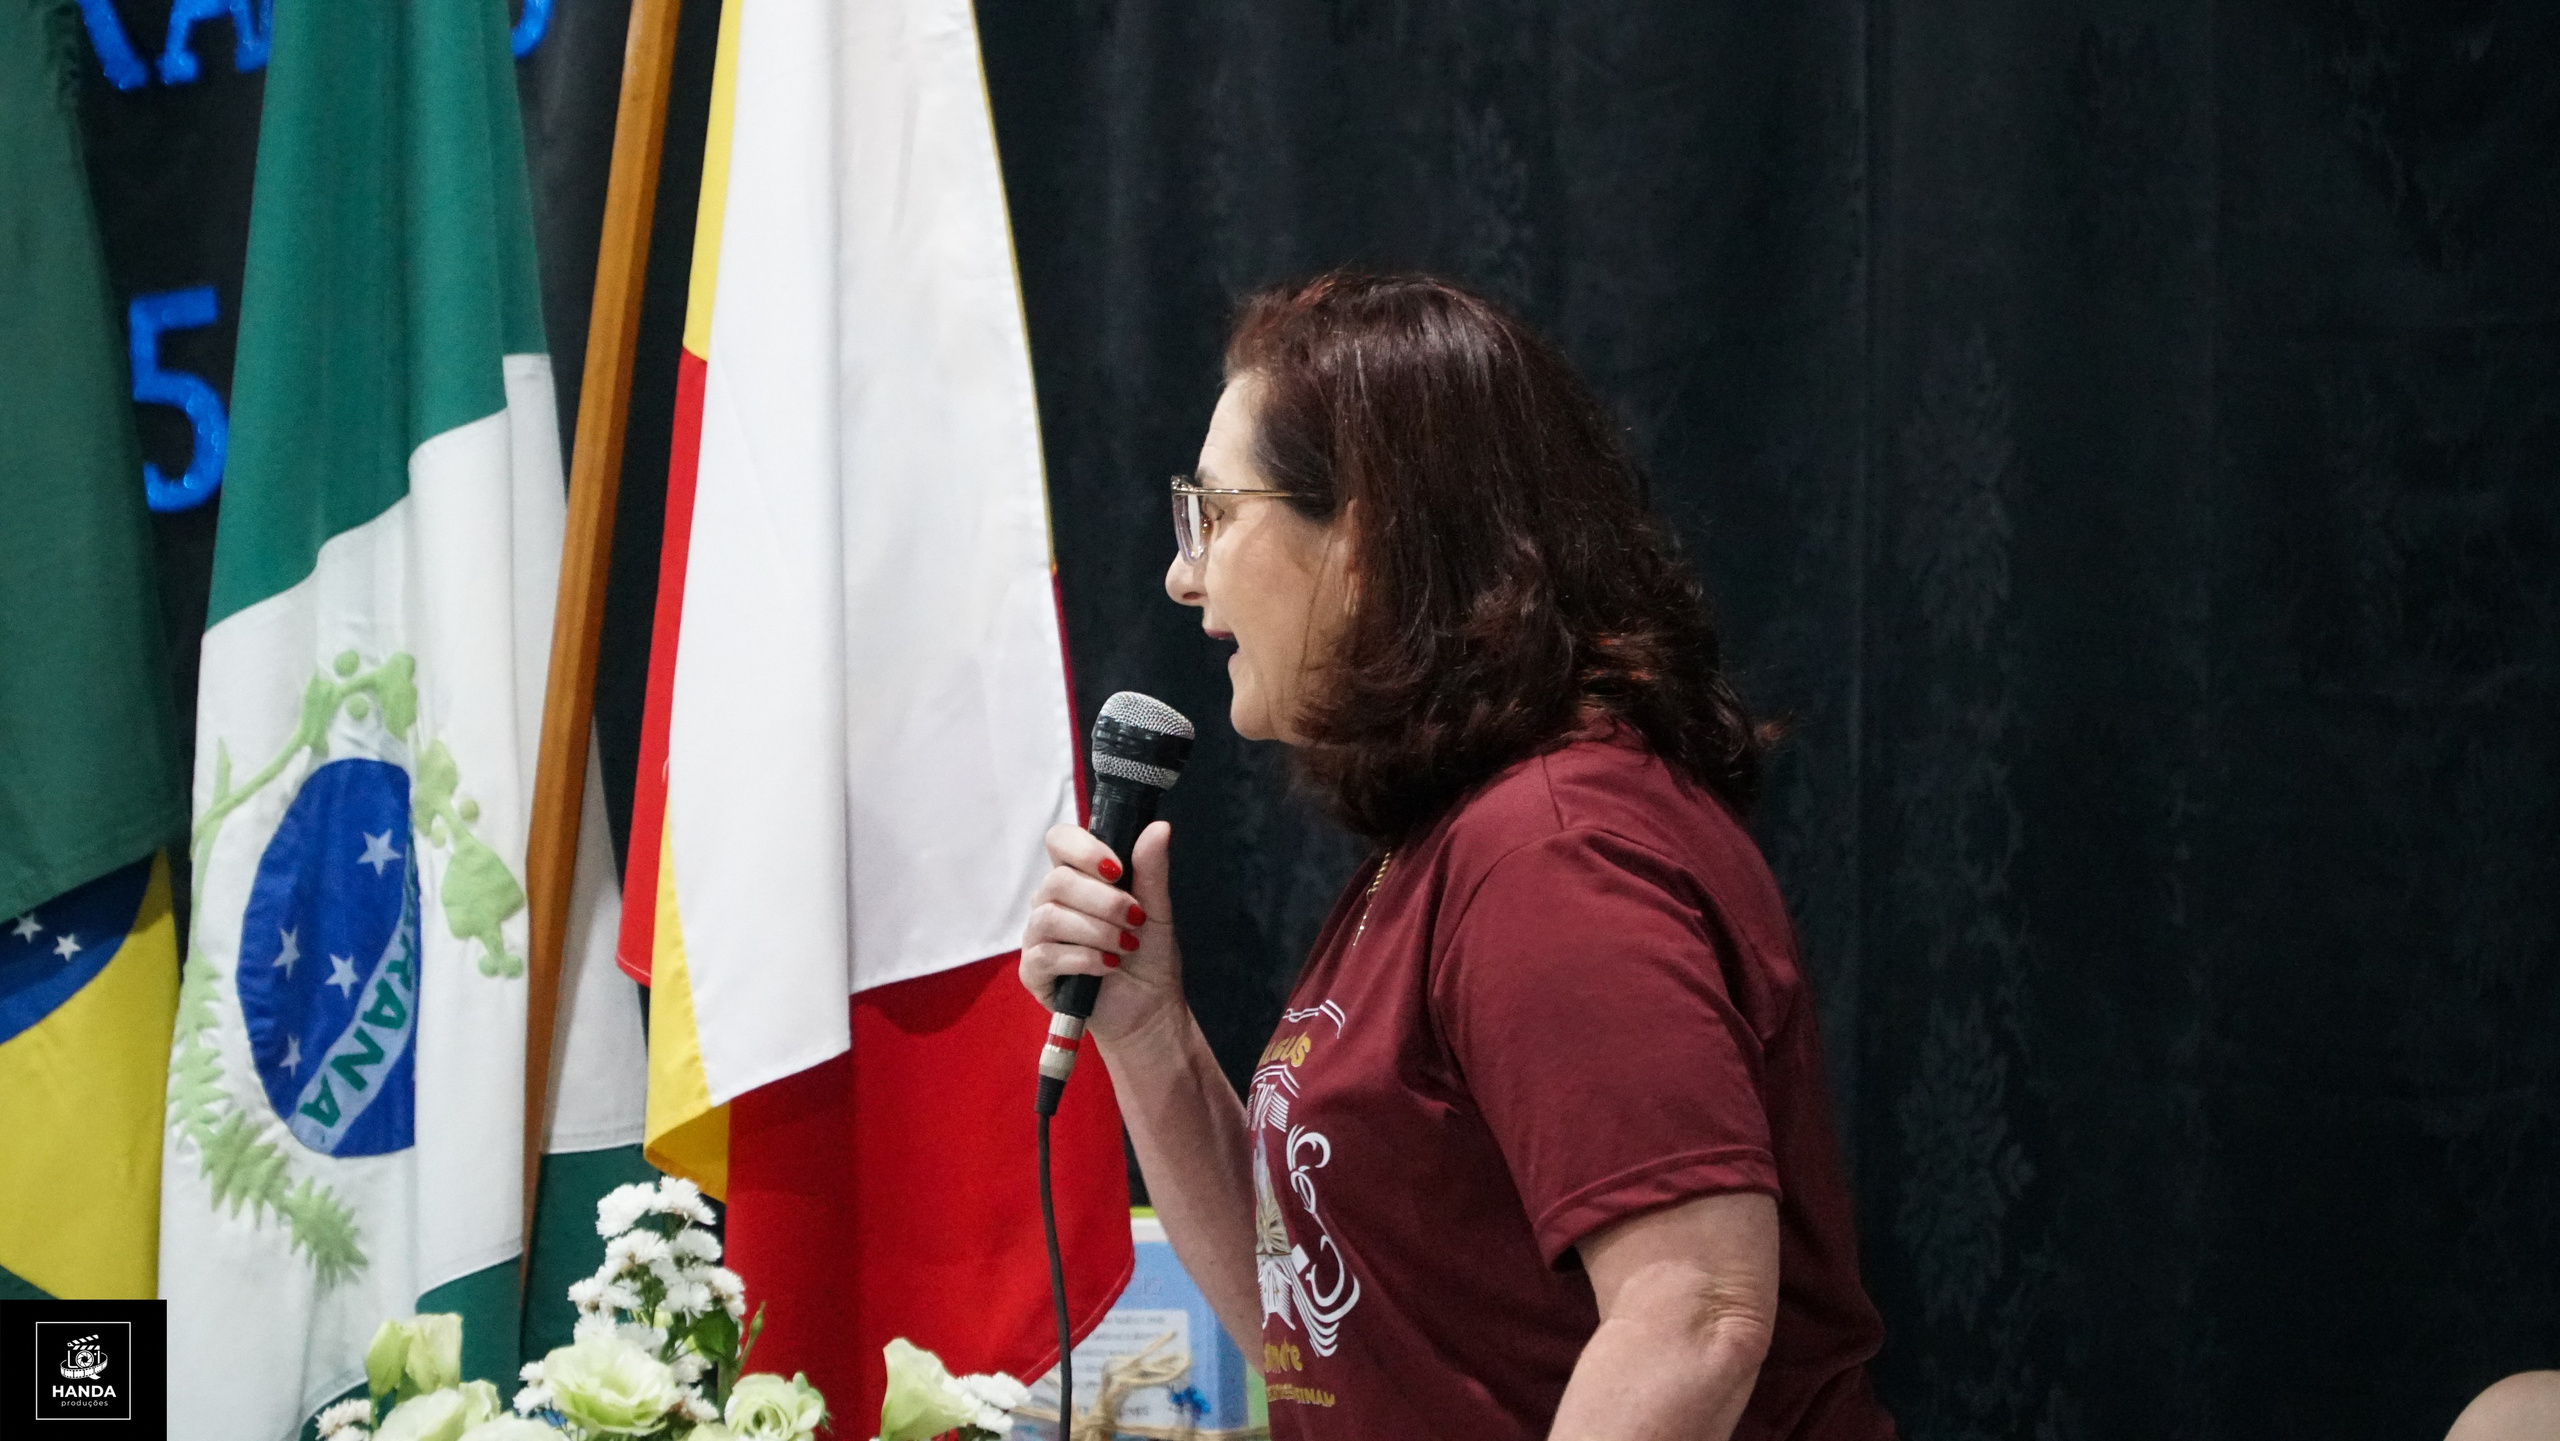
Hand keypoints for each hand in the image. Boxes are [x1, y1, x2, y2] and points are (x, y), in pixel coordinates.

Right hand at [1019, 819, 1182, 1046]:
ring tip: (1125, 947)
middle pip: (1058, 881)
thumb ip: (1151, 869)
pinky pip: (1046, 954)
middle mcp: (1052, 902)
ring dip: (1097, 931)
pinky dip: (1084, 958)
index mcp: (1078, 879)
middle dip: (1103, 901)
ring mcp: (1039, 937)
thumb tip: (1159, 827)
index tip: (1117, 870)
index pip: (1060, 841)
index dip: (1084, 849)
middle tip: (1135, 919)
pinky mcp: (1034, 971)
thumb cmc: (1149, 957)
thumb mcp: (1157, 910)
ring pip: (1050, 916)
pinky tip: (1108, 967)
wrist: (1150, 1010)